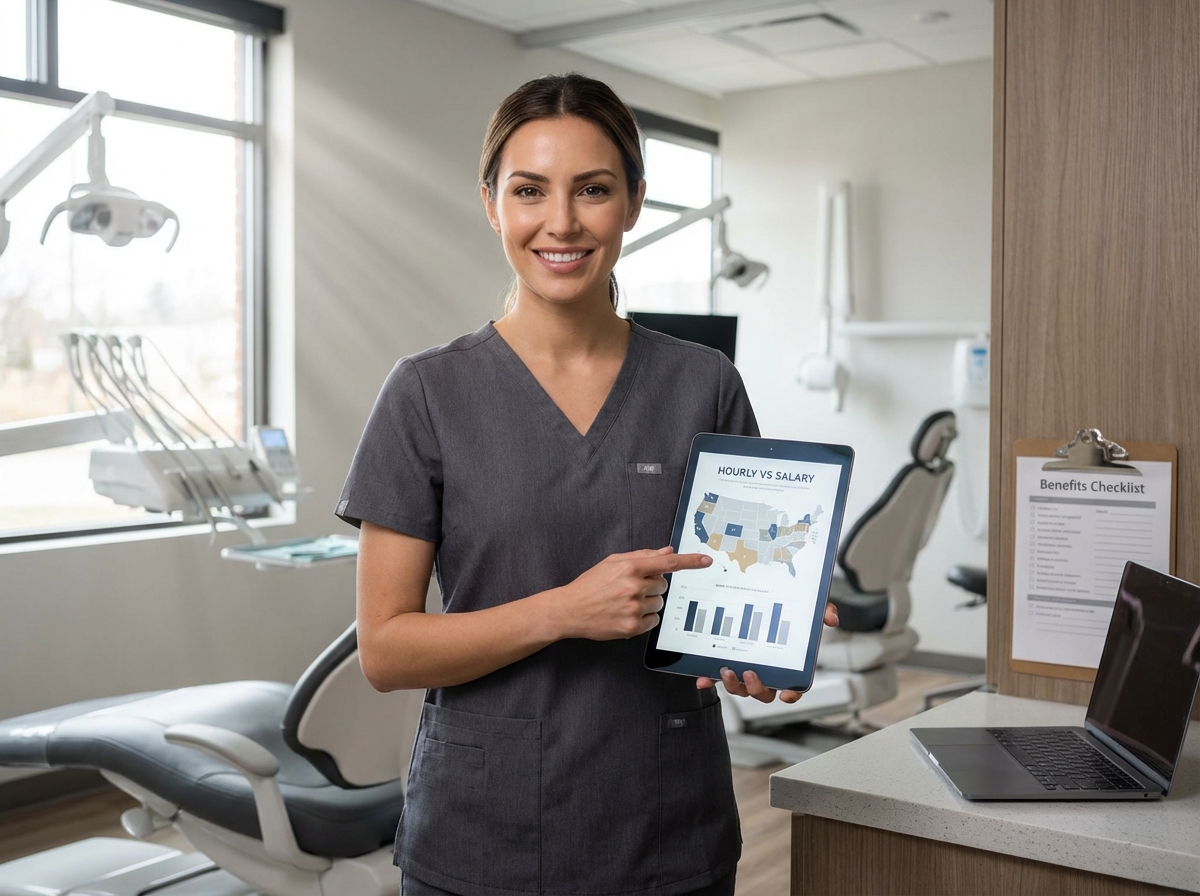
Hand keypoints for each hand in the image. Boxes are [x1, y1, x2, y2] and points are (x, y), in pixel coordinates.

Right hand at [551, 547, 712, 640]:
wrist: (570, 610)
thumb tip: (667, 551)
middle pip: (663, 585)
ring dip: (649, 603)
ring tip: (626, 602)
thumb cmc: (591, 584)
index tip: (707, 560)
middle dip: (652, 586)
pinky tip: (627, 614)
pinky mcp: (632, 627)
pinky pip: (654, 621)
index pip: (667, 563)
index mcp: (630, 568)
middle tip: (632, 589)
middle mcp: (634, 587)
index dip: (690, 561)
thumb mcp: (612, 563)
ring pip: (660, 604)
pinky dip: (645, 618)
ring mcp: (633, 609)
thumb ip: (642, 556)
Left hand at [697, 602, 838, 703]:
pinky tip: (703, 679)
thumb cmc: (786, 614)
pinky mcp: (728, 663)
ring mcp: (746, 669)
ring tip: (726, 670)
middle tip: (750, 672)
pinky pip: (719, 676)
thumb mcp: (807, 610)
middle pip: (764, 692)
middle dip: (756, 688)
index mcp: (788, 664)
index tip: (787, 693)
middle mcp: (767, 671)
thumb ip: (822, 612)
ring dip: (733, 685)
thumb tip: (831, 619)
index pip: (794, 687)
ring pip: (741, 688)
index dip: (792, 694)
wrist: (759, 605)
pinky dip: (711, 680)